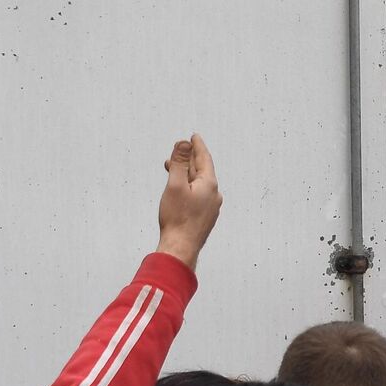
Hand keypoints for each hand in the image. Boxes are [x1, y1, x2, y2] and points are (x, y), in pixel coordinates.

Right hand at [157, 133, 223, 271]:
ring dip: (186, 174)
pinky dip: (189, 188)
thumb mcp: (175, 185)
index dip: (198, 146)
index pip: (204, 159)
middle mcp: (214, 196)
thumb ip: (179, 163)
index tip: (194, 136)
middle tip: (178, 150)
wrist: (180, 249)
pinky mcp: (204, 218)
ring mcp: (211, 208)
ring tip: (171, 169)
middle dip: (188, 160)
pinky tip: (180, 191)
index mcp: (210, 185)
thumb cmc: (177, 218)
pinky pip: (198, 196)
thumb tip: (184, 143)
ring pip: (198, 184)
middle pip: (201, 171)